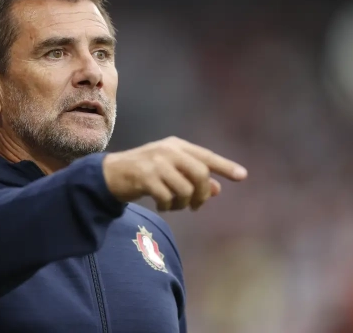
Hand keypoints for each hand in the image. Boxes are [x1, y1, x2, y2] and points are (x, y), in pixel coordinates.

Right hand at [102, 136, 246, 210]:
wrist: (110, 173)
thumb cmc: (144, 172)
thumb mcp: (169, 171)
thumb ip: (192, 178)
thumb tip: (217, 190)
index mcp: (176, 145)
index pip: (206, 156)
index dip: (225, 166)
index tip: (242, 176)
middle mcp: (168, 150)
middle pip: (200, 173)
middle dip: (203, 194)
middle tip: (197, 205)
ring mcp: (156, 162)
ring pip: (185, 188)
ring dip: (183, 203)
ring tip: (174, 206)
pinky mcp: (144, 177)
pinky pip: (167, 197)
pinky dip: (168, 206)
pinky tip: (163, 206)